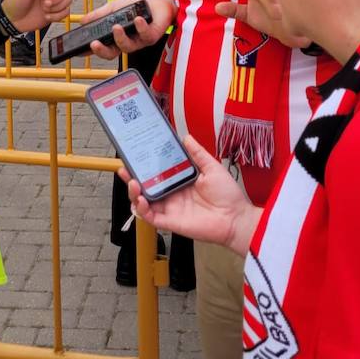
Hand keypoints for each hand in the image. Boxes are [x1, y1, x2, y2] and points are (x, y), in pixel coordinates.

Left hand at [2, 0, 70, 31]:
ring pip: (68, 0)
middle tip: (46, 3)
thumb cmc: (14, 3)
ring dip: (57, 7)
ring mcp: (53, 1)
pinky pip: (66, 12)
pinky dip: (57, 16)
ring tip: (45, 10)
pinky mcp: (55, 12)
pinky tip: (47, 16)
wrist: (12, 21)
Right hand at [84, 0, 174, 58]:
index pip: (102, 47)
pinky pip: (145, 36)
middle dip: (102, 51)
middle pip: (112, 54)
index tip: (80, 51)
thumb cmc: (136, 6)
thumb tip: (82, 20)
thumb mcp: (113, 8)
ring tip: (117, 27)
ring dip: (120, 38)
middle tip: (95, 43)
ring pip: (127, 47)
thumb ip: (99, 15)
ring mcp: (139, 41)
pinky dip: (140, 27)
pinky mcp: (151, 37)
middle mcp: (126, 42)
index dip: (92, 51)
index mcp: (116, 37)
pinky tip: (137, 19)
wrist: (156, 0)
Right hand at [122, 135, 258, 256]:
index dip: (144, 165)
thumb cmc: (227, 194)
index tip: (135, 154)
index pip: (157, 172)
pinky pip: (150, 217)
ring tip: (133, 182)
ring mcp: (169, 208)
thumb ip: (197, 153)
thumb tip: (186, 137)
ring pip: (143, 201)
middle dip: (131, 178)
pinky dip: (141, 209)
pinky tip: (141, 199)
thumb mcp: (211, 168)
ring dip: (134, 193)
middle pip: (145, 187)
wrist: (235, 217)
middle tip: (124, 167)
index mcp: (179, 181)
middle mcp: (171, 194)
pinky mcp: (170, 221)